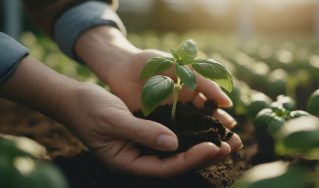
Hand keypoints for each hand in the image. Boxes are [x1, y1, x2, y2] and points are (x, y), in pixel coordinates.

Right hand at [67, 83, 233, 176]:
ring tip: (229, 137)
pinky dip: (191, 131)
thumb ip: (142, 133)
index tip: (213, 146)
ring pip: (179, 150)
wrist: (76, 100)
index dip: (191, 159)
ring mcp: (144, 146)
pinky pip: (174, 136)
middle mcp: (140, 158)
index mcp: (129, 162)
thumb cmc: (89, 110)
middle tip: (231, 144)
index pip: (165, 167)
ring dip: (203, 143)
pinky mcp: (148, 133)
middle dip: (205, 154)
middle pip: (178, 162)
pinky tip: (207, 124)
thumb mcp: (114, 120)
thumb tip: (174, 144)